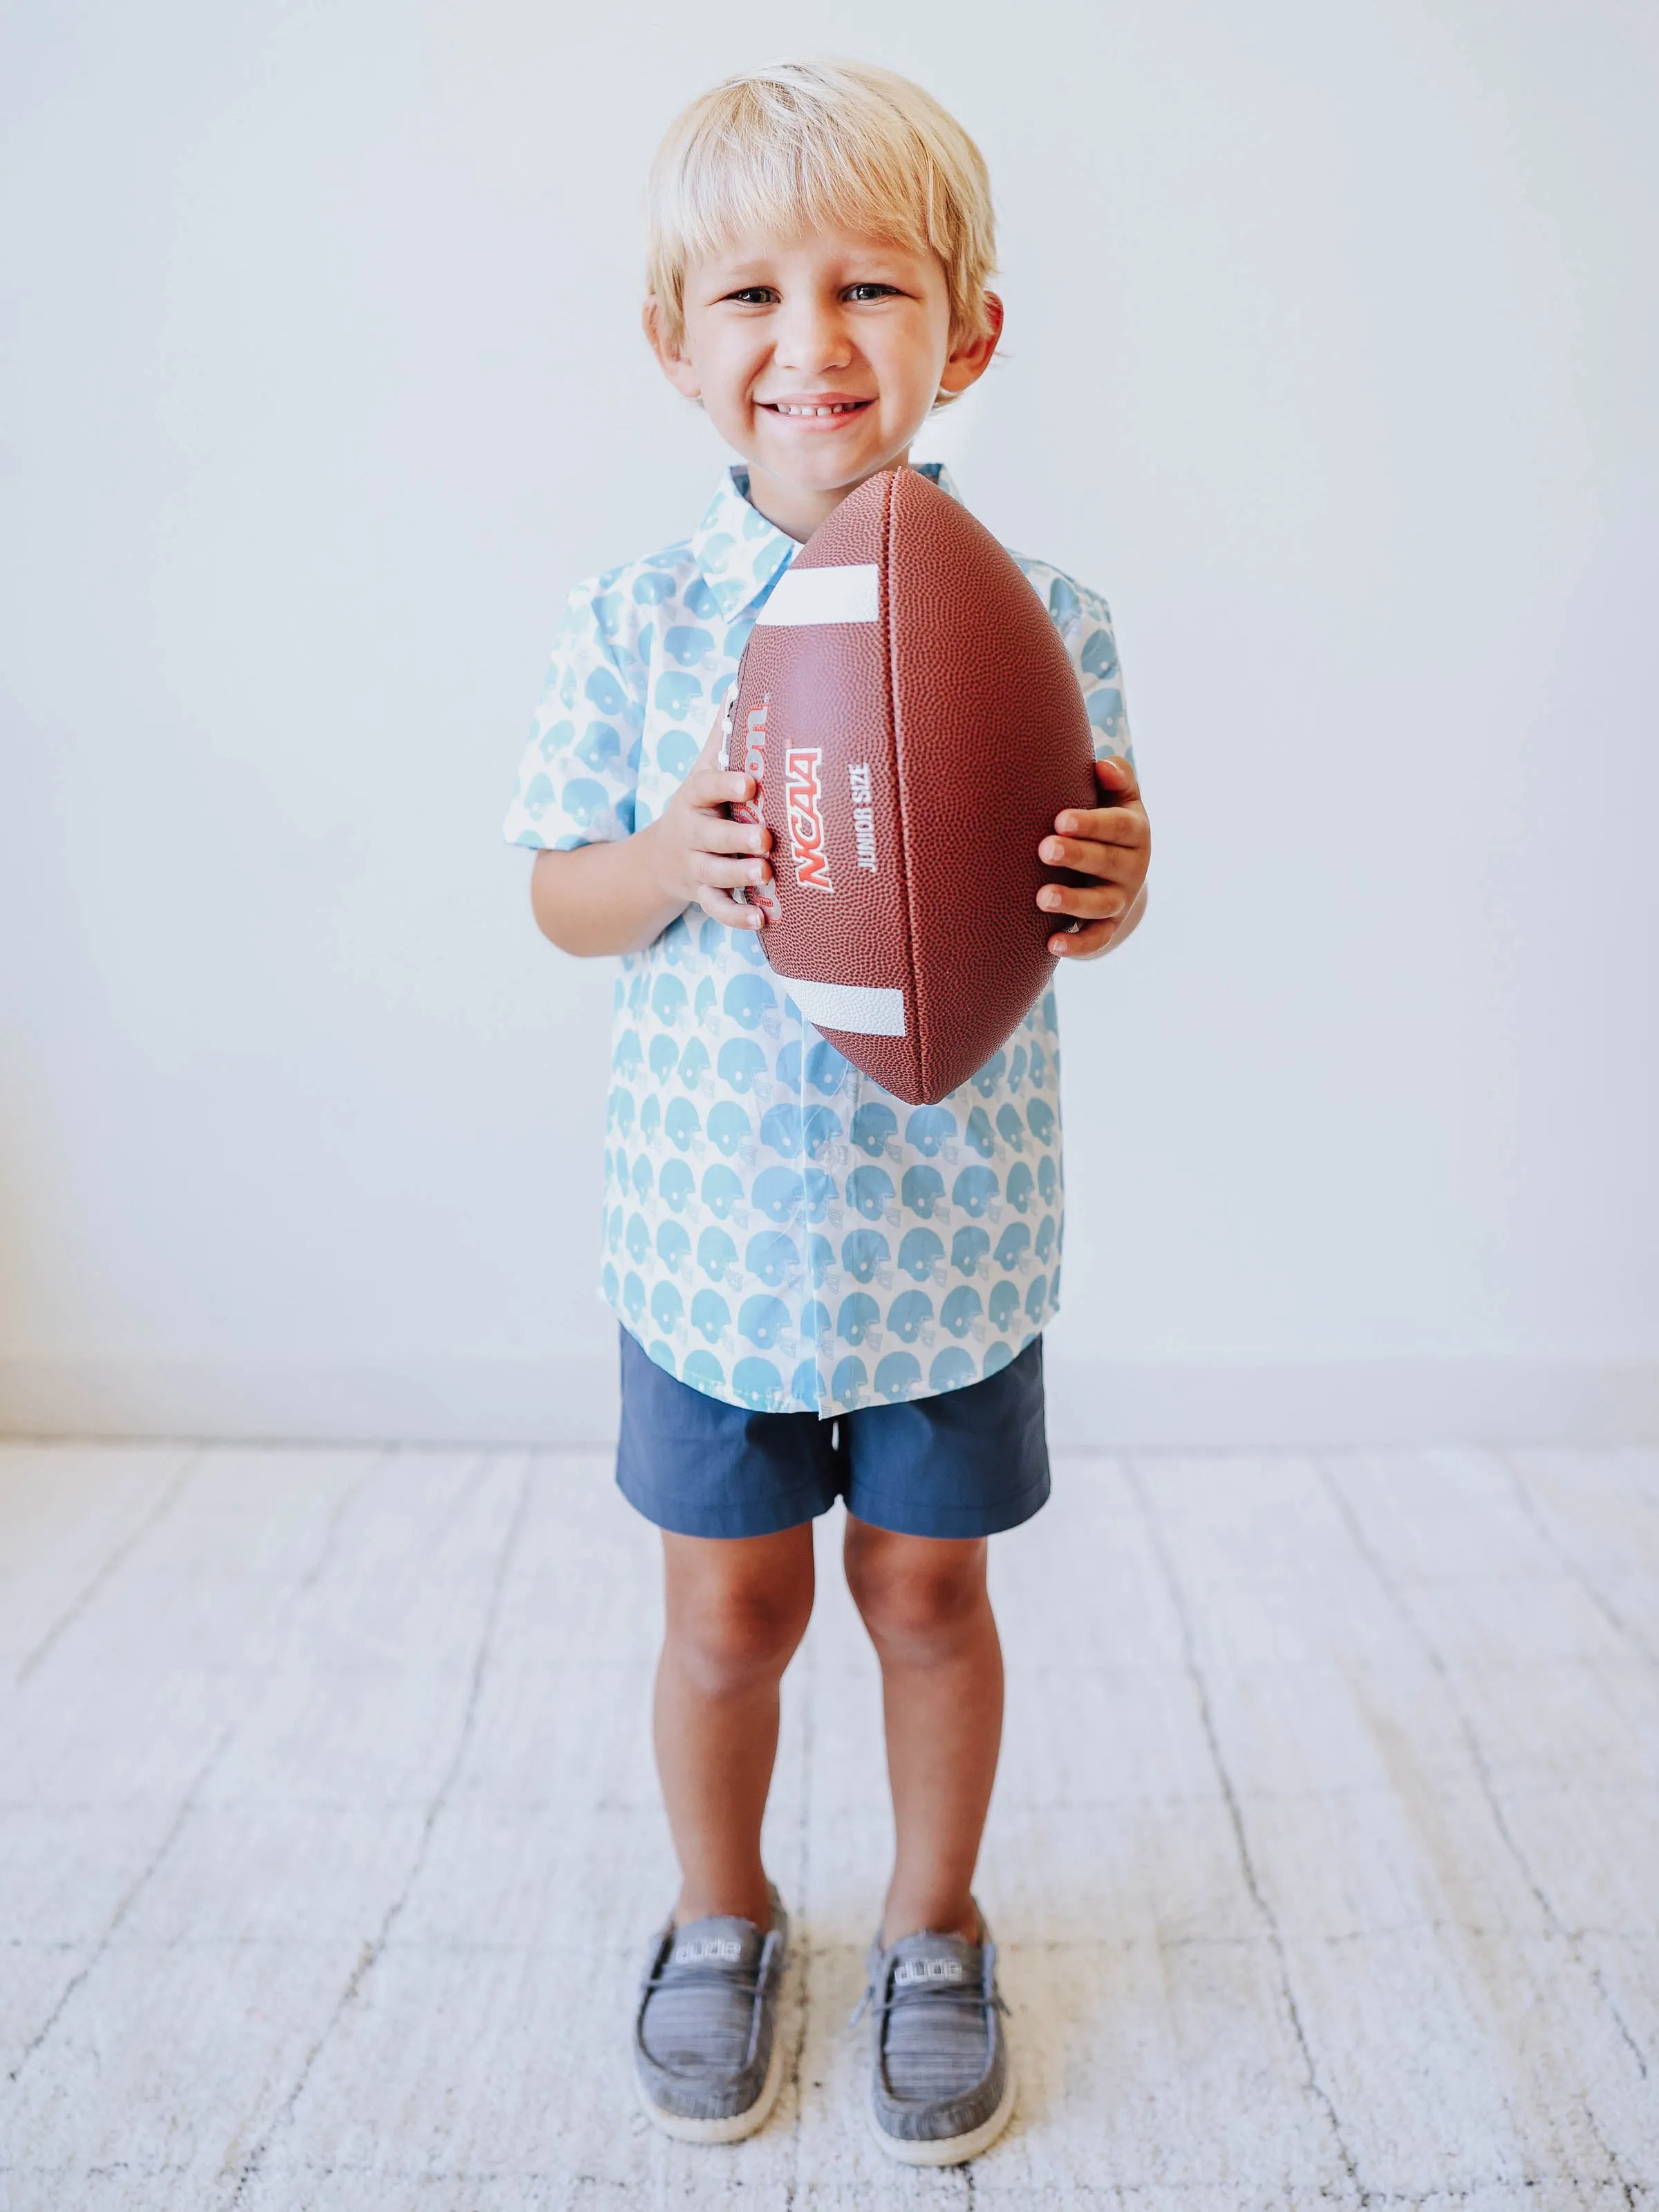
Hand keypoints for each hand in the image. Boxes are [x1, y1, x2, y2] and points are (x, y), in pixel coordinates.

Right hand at [650, 711, 773, 928]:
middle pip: (710, 836)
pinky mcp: (702, 896)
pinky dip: (737, 918)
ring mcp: (695, 867)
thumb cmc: (699, 807)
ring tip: (764, 874)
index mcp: (694, 798)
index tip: (749, 782)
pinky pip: (717, 910)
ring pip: (714, 874)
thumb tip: (739, 683)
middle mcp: (691, 834)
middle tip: (764, 838)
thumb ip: (722, 736)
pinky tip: (762, 920)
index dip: (725, 785)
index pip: (705, 787)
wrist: (660, 859)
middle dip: (736, 838)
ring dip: (739, 876)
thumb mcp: (702, 771)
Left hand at [1036, 754, 1150, 957]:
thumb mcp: (1118, 799)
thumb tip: (1103, 766)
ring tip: (1043, 898)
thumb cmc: (1104, 823)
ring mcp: (1121, 899)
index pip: (1119, 826)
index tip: (1061, 819)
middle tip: (1045, 848)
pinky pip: (1097, 939)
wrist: (1116, 872)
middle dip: (1077, 855)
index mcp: (1135, 831)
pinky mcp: (1108, 926)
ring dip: (1073, 901)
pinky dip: (1078, 945)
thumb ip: (1116, 778)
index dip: (1092, 823)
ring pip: (1101, 903)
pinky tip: (1052, 944)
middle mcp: (1132, 866)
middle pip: (1107, 862)